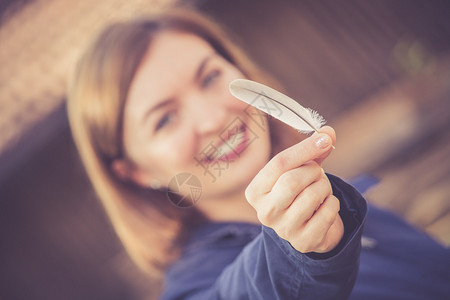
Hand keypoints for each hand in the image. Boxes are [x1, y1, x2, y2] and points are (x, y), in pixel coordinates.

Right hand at [245, 126, 343, 252]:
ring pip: (312, 195)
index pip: (278, 164)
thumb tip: (329, 132)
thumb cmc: (298, 192)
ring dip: (325, 187)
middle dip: (314, 172)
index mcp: (255, 191)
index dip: (304, 149)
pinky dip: (333, 203)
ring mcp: (283, 229)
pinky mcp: (304, 241)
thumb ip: (312, 151)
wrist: (305, 229)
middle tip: (318, 173)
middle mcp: (264, 212)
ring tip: (321, 189)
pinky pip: (327, 212)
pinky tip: (325, 206)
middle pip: (293, 181)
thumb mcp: (298, 170)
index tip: (325, 139)